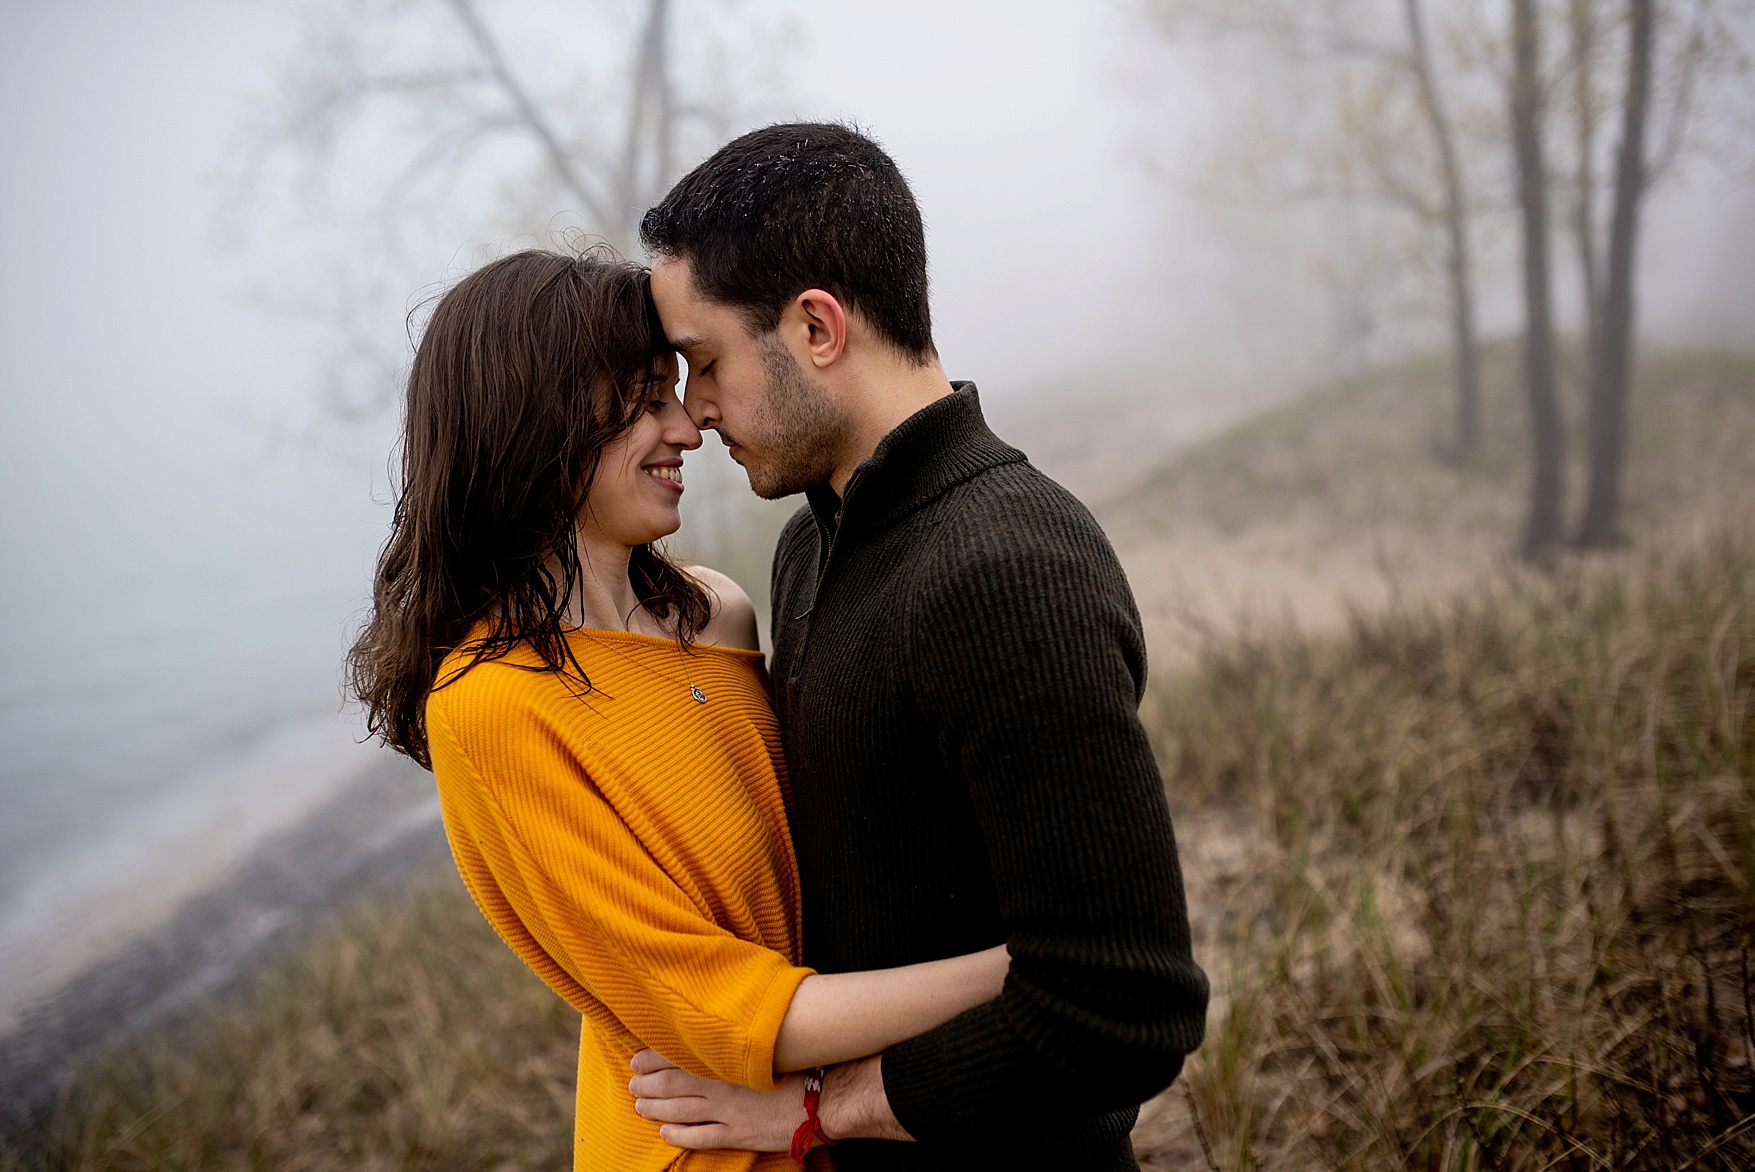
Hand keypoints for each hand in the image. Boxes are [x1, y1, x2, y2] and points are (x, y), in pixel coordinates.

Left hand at [628, 1049, 809, 1151]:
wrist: (825, 1097)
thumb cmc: (802, 1062)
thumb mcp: (771, 1040)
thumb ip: (744, 1032)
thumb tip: (730, 1015)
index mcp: (726, 1058)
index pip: (678, 1055)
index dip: (653, 1058)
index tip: (636, 1057)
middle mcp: (720, 1085)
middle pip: (671, 1084)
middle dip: (647, 1084)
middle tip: (632, 1083)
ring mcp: (727, 1112)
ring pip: (678, 1111)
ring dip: (655, 1109)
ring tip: (639, 1106)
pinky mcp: (737, 1135)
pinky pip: (699, 1137)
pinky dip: (678, 1135)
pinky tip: (664, 1133)